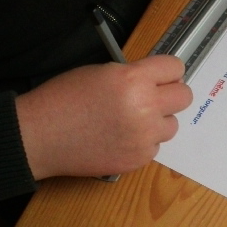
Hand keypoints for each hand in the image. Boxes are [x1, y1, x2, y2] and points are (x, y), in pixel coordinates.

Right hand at [16, 55, 192, 178]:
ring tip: (132, 120)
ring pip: (172, 125)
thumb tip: (156, 80)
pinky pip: (155, 146)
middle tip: (154, 97)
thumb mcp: (101, 72)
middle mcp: (145, 107)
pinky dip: (143, 142)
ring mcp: (144, 136)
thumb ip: (133, 75)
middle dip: (171, 95)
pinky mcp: (138, 159)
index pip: (176, 68)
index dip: (169, 71)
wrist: (41, 135)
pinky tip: (120, 138)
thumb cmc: (64, 98)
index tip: (163, 76)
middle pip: (185, 97)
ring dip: (158, 121)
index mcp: (134, 79)